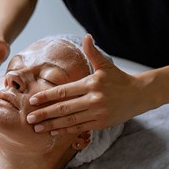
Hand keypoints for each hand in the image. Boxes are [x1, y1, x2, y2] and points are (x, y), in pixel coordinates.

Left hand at [26, 34, 147, 134]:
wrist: (140, 95)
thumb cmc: (119, 79)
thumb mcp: (106, 65)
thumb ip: (93, 53)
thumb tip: (86, 36)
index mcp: (91, 84)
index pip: (64, 91)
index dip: (47, 96)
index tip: (33, 101)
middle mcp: (93, 99)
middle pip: (64, 108)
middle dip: (45, 114)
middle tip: (28, 118)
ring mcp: (97, 113)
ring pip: (70, 120)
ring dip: (52, 125)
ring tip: (36, 128)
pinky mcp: (101, 124)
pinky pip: (80, 127)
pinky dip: (66, 130)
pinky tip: (53, 132)